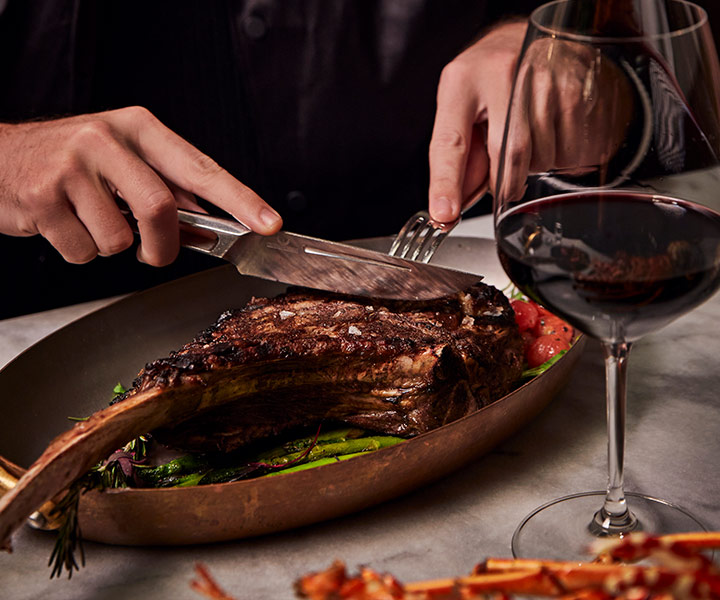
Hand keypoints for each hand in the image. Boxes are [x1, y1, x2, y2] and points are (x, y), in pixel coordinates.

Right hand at [0, 106, 281, 264]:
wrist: (1, 158)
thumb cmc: (74, 162)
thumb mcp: (126, 158)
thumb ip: (170, 187)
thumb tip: (214, 221)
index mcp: (139, 128)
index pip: (201, 168)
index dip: (240, 199)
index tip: (268, 223)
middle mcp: (106, 140)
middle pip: (160, 208)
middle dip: (163, 246)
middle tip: (153, 253)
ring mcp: (70, 167)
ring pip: (118, 239)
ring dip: (112, 247)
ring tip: (91, 222)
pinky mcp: (40, 198)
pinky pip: (83, 251)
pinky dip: (82, 252)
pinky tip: (66, 226)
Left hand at [428, 21, 633, 219]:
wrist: (530, 33)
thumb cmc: (489, 75)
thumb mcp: (460, 105)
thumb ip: (460, 155)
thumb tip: (454, 205)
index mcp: (463, 80)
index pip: (451, 142)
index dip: (448, 182)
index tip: (445, 214)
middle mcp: (504, 73)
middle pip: (510, 153)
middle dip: (507, 182)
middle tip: (505, 186)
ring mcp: (546, 77)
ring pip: (545, 155)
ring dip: (536, 165)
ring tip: (529, 138)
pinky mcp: (580, 85)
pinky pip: (574, 150)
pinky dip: (563, 156)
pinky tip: (553, 133)